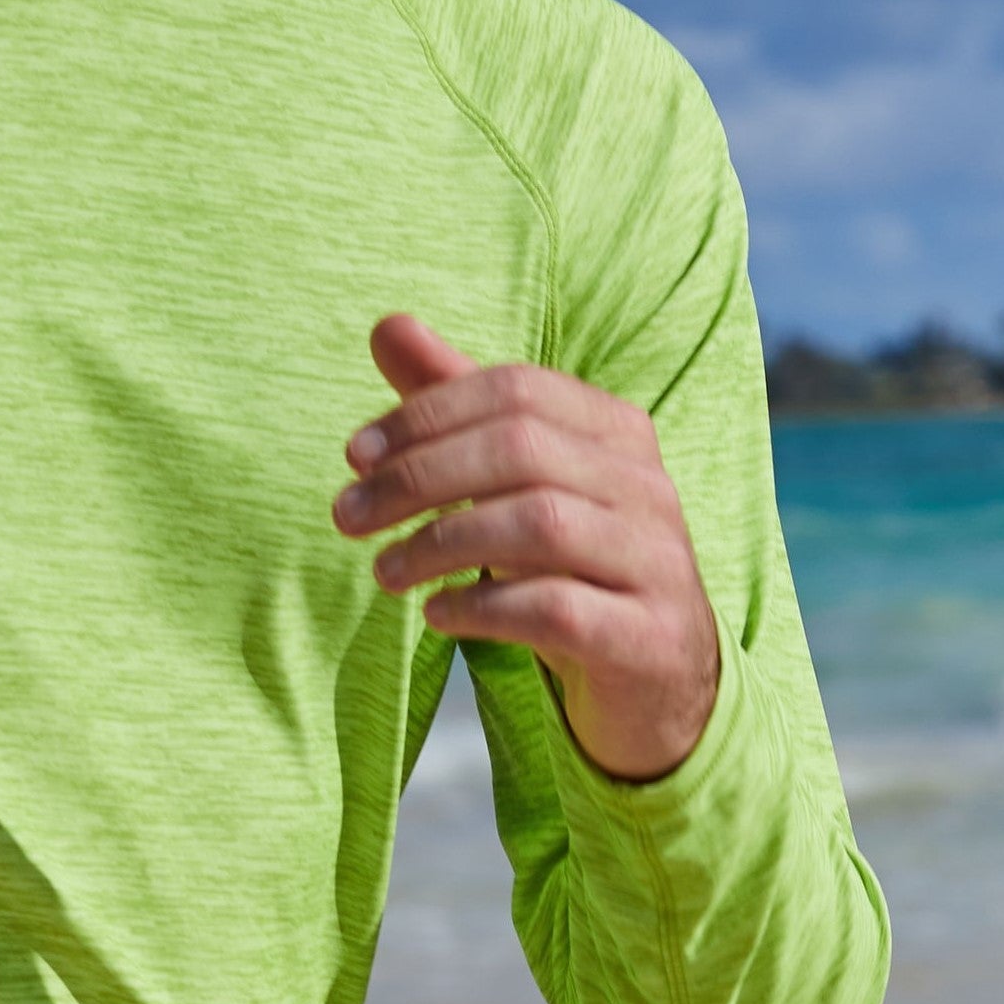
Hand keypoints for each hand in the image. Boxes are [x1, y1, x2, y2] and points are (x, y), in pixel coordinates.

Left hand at [333, 312, 722, 782]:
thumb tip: (387, 325)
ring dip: (440, 543)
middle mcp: (647, 486)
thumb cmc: (570, 565)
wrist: (657, 678)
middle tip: (346, 517)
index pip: (515, 388)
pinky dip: (482, 607)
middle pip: (522, 448)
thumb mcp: (515, 483)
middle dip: (418, 478)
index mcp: (617, 430)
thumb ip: (456, 406)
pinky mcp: (648, 637)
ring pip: (541, 523)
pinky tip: (435, 615)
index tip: (355, 455)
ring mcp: (656, 562)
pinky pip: (557, 608)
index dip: (426, 414)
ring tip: (383, 572)